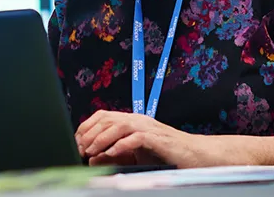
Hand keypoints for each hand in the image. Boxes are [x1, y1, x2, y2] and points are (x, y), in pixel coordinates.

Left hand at [75, 110, 258, 167]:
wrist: (197, 156)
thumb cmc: (168, 156)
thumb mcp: (136, 156)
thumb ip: (116, 155)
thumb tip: (94, 158)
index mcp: (133, 122)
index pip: (104, 116)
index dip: (87, 126)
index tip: (76, 141)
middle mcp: (139, 120)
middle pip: (108, 118)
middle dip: (90, 132)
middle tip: (79, 147)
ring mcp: (149, 127)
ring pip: (119, 125)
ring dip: (102, 138)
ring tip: (90, 150)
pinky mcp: (158, 138)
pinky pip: (135, 138)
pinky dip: (121, 144)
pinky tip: (111, 153)